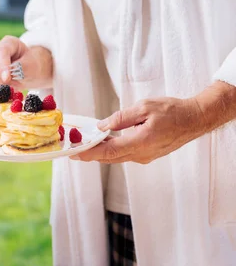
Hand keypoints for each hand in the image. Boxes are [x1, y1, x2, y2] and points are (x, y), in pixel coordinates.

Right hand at [0, 36, 52, 89]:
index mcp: (9, 43)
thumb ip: (22, 67)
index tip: (7, 79)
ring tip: (12, 84)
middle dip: (1, 79)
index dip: (3, 66)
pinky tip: (4, 87)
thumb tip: (10, 72)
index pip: (2, 52)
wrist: (27, 70)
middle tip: (14, 85)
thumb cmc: (31, 65)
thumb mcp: (32, 65)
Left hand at [74, 97, 203, 163]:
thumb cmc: (172, 110)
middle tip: (71, 151)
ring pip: (116, 157)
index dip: (89, 153)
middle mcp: (141, 154)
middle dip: (89, 154)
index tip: (74, 153)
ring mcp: (145, 156)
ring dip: (99, 153)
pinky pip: (124, 154)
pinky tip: (102, 143)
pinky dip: (111, 150)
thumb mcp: (144, 107)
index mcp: (140, 142)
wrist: (194, 119)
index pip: (108, 151)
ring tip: (83, 146)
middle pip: (109, 157)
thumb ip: (121, 118)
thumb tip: (101, 127)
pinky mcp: (147, 154)